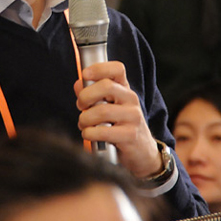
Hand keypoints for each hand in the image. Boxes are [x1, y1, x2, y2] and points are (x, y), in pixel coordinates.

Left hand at [74, 61, 161, 178]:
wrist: (141, 152)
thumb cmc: (120, 126)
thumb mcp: (108, 107)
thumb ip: (92, 95)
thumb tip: (78, 84)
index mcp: (124, 89)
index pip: (117, 69)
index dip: (99, 68)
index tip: (85, 74)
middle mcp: (131, 99)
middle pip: (106, 86)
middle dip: (86, 96)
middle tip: (81, 106)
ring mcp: (133, 117)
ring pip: (102, 110)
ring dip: (85, 119)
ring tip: (84, 124)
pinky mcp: (130, 135)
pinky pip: (103, 131)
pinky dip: (90, 133)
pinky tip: (89, 135)